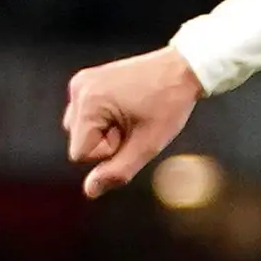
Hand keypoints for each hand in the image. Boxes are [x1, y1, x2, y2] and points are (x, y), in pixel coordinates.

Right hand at [62, 48, 205, 198]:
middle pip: (79, 142)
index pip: (80, 154)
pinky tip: (126, 106)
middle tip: (135, 122)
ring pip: (80, 130)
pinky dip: (103, 118)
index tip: (132, 132)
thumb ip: (118, 171)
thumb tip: (90, 191)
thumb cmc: (169, 105)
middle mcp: (78, 90)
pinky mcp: (86, 80)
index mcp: (88, 104)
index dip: (109, 152)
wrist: (182, 69)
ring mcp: (80, 83)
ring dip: (104, 130)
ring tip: (132, 114)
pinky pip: (85, 115)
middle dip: (106, 141)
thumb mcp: (148, 144)